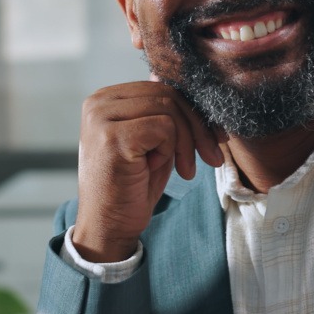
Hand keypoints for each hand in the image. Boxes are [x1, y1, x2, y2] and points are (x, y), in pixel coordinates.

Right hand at [73, 82, 223, 261]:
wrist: (109, 226)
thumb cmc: (132, 186)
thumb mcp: (154, 143)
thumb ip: (166, 114)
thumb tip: (199, 93)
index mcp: (106, 99)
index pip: (161, 87)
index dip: (193, 111)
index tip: (215, 138)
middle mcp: (98, 103)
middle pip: (168, 94)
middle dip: (198, 127)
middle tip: (211, 157)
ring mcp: (101, 119)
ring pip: (169, 109)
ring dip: (186, 142)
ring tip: (182, 168)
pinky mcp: (112, 137)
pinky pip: (164, 127)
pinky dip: (171, 151)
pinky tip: (157, 169)